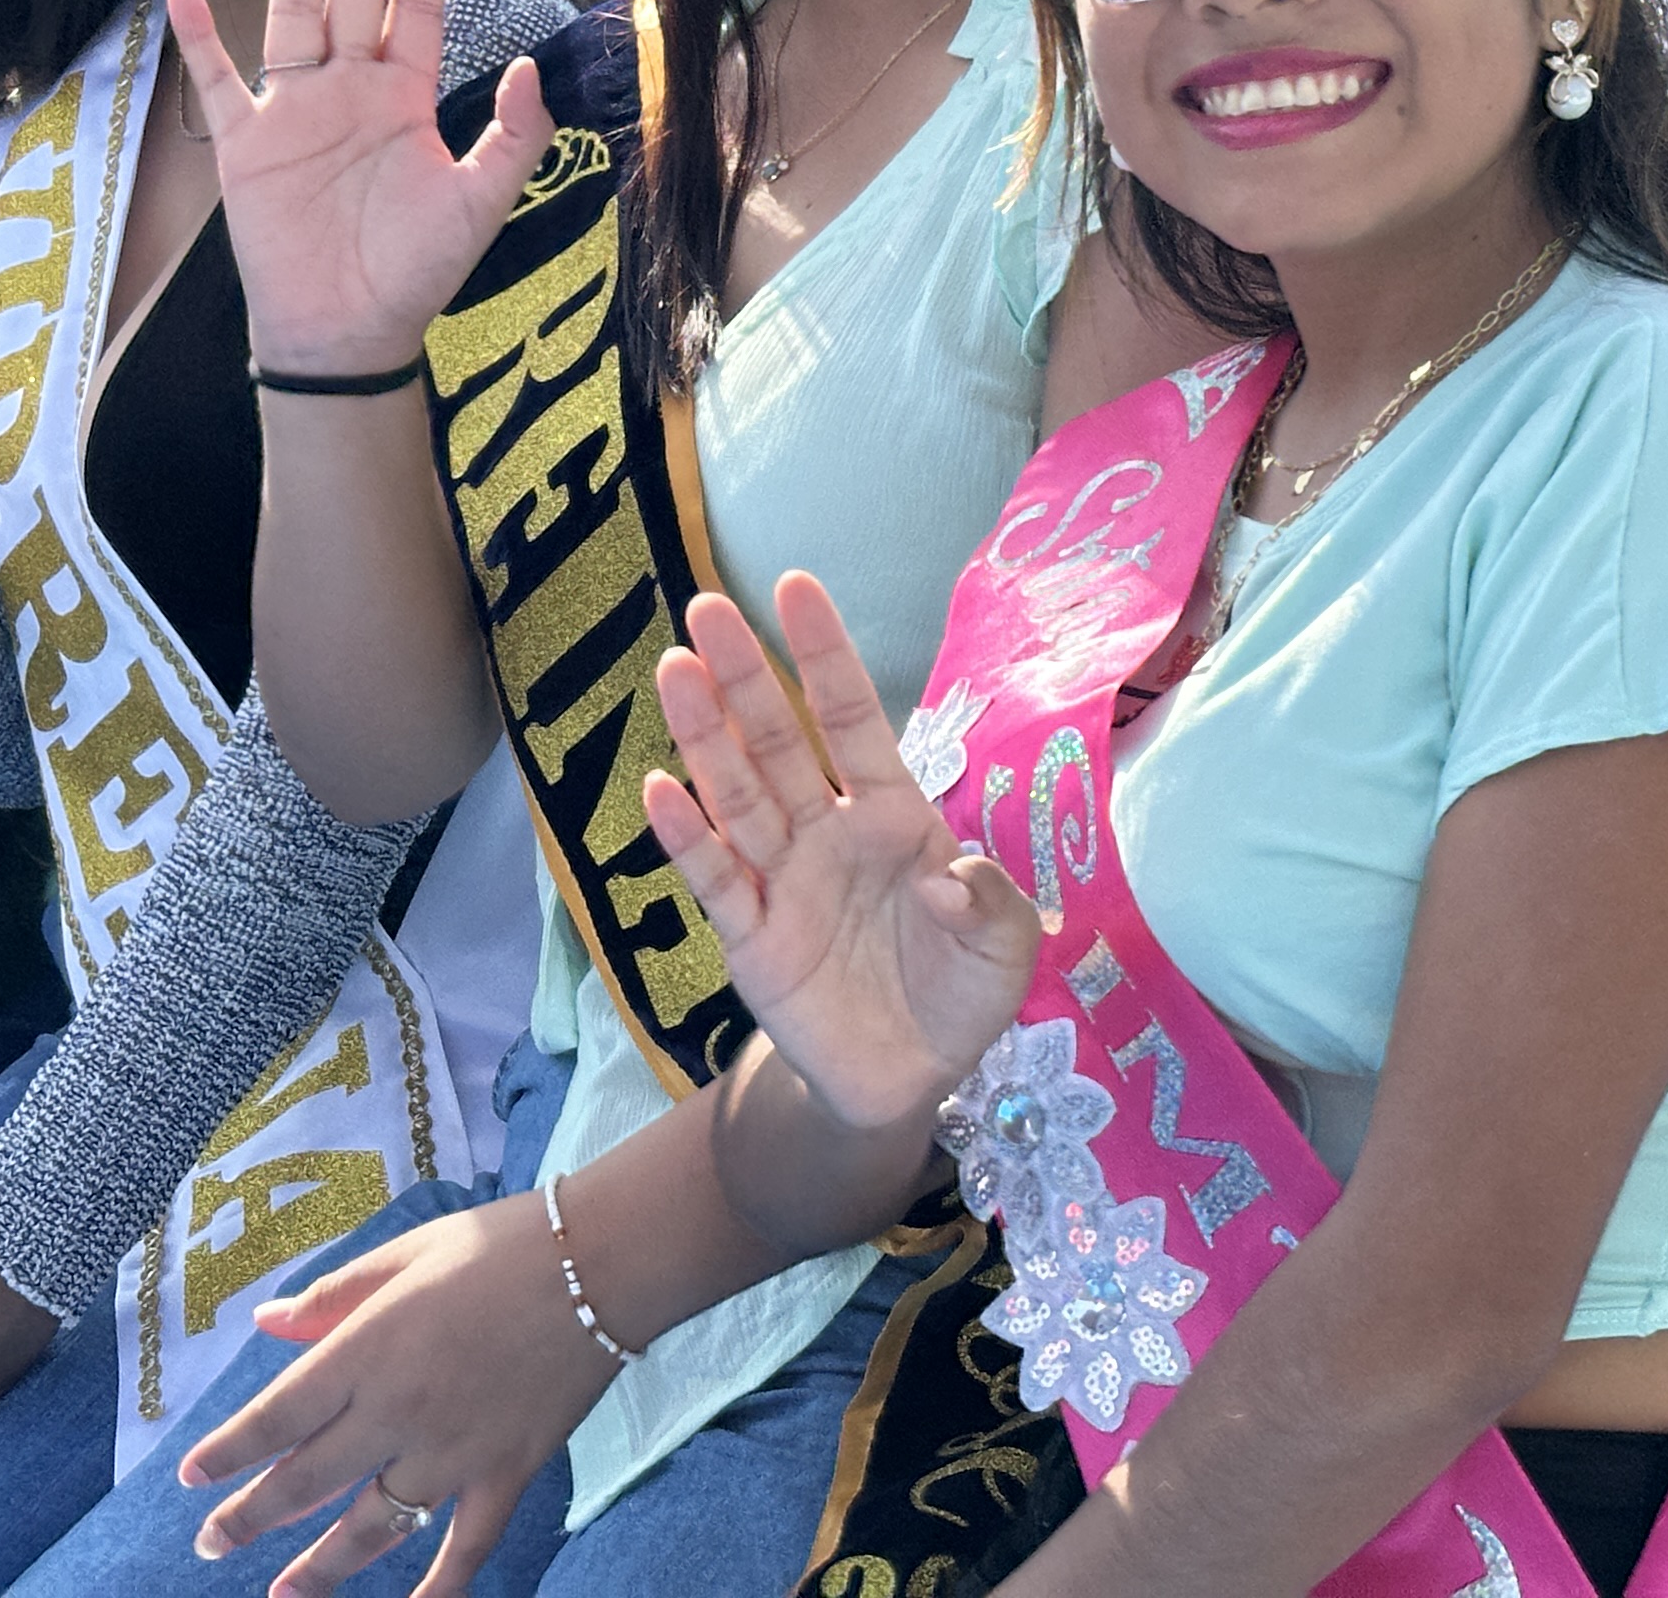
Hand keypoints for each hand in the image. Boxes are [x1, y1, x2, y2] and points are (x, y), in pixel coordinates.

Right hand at [173, 0, 551, 371]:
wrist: (347, 332)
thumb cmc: (415, 272)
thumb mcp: (480, 202)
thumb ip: (514, 137)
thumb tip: (534, 68)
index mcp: (406, 100)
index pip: (418, 9)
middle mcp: (350, 92)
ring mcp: (295, 112)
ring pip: (295, 16)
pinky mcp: (247, 144)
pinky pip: (216, 80)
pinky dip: (197, 37)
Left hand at [175, 1195, 599, 1597]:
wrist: (604, 1262)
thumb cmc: (500, 1244)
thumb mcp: (404, 1252)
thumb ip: (332, 1295)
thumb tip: (265, 1322)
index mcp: (366, 1349)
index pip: (275, 1416)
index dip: (226, 1452)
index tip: (189, 1478)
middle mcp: (398, 1412)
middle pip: (306, 1482)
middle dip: (248, 1519)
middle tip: (210, 1543)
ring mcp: (453, 1452)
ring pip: (371, 1529)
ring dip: (320, 1567)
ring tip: (282, 1593)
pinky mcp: (506, 1473)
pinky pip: (464, 1548)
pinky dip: (438, 1589)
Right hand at [645, 574, 1037, 1132]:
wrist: (912, 1079)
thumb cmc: (962, 989)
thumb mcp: (1008, 948)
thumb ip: (992, 903)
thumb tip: (948, 876)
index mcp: (893, 816)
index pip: (853, 721)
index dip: (825, 657)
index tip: (793, 587)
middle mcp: (828, 834)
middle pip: (778, 743)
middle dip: (744, 676)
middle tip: (705, 607)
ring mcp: (784, 883)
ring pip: (737, 798)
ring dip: (705, 738)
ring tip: (672, 671)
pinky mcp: (753, 942)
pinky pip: (716, 883)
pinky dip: (686, 840)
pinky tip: (659, 789)